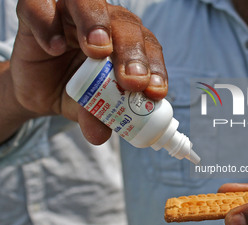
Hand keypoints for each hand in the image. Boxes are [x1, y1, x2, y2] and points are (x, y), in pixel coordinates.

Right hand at [5, 0, 166, 143]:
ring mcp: (71, 14)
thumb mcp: (89, 109)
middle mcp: (104, 23)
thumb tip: (102, 134)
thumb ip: (97, 116)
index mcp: (125, 45)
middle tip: (131, 80)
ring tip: (97, 51)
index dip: (155, 68)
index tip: (154, 92)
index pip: (148, 47)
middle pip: (125, 24)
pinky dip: (48, 24)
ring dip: (96, 23)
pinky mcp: (38, 14)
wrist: (39, 90)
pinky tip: (54, 48)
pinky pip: (40, 6)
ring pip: (88, 1)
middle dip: (132, 52)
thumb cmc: (75, 93)